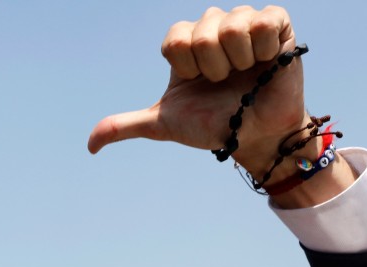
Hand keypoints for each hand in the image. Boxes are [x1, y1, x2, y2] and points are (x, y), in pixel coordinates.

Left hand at [87, 6, 305, 175]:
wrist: (255, 136)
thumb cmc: (212, 125)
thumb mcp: (163, 126)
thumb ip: (125, 126)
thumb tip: (90, 145)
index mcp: (185, 43)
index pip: (174, 39)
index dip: (186, 67)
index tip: (196, 84)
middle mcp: (212, 27)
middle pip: (202, 32)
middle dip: (212, 68)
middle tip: (224, 82)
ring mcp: (244, 23)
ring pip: (232, 26)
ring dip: (238, 62)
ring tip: (246, 74)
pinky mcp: (276, 24)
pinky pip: (264, 21)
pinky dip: (264, 49)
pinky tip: (266, 63)